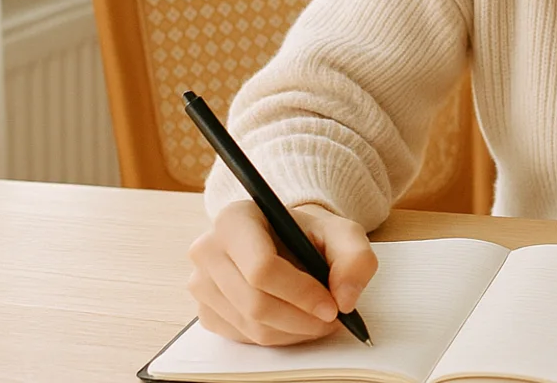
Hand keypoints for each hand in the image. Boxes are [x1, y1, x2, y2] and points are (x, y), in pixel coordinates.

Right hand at [186, 200, 378, 345]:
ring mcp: (200, 283)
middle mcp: (208, 249)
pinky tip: (295, 321)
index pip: (261, 268)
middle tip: (332, 320)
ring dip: (293, 331)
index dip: (301, 294)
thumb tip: (345, 299)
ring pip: (250, 326)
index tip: (332, 307)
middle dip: (301, 319)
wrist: (286, 240)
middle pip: (255, 303)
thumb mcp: (342, 233)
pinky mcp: (205, 311)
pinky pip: (243, 337)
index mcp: (235, 219)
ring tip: (319, 320)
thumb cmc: (309, 234)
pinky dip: (277, 337)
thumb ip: (355, 258)